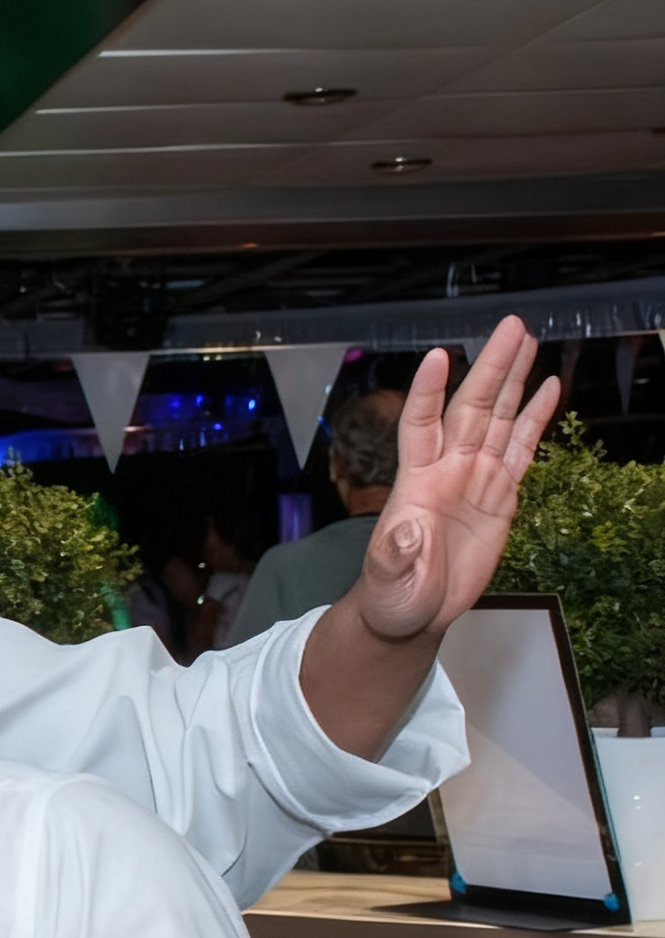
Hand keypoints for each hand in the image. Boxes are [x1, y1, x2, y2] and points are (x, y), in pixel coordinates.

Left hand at [352, 315, 560, 642]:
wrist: (413, 610)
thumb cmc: (392, 594)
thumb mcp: (388, 580)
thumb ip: (395, 555)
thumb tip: (402, 533)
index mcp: (415, 483)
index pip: (420, 426)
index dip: (428, 393)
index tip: (438, 357)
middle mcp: (447, 469)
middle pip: (471, 408)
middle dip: (491, 367)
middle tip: (511, 327)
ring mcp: (475, 478)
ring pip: (498, 418)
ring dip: (513, 380)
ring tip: (527, 340)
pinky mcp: (501, 494)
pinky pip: (522, 449)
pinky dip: (536, 419)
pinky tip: (548, 387)